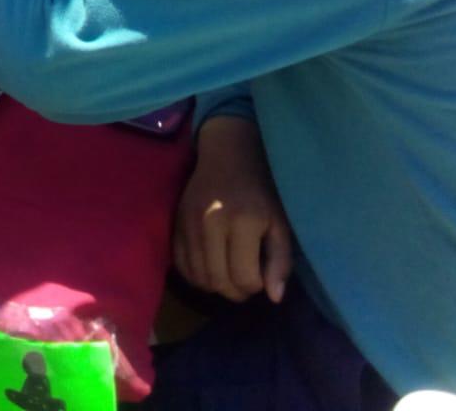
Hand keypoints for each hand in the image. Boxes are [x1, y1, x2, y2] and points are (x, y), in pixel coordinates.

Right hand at [172, 116, 292, 302]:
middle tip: (245, 280)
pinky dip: (196, 276)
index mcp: (244, 222)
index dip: (256, 286)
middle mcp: (212, 224)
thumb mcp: (279, 224)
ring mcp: (189, 224)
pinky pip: (181, 266)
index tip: (261, 275)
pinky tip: (210, 267)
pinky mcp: (175, 224)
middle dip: (236, 291)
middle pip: (220, 282)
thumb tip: (274, 298)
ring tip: (228, 274)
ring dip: (216, 286)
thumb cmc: (259, 192)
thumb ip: (280, 261)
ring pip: (199, 278)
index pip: (245, 278)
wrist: (226, 156)